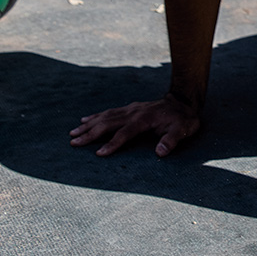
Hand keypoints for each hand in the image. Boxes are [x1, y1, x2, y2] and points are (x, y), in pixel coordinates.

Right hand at [69, 93, 200, 156]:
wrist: (183, 102)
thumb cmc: (183, 119)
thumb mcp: (183, 130)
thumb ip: (172, 140)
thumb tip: (161, 152)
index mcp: (144, 119)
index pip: (125, 133)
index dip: (112, 143)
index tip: (99, 154)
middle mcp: (133, 113)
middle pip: (108, 123)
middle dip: (90, 133)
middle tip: (74, 143)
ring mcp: (130, 109)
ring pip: (105, 116)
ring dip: (89, 125)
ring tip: (73, 133)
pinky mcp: (129, 108)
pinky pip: (109, 112)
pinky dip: (95, 116)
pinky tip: (85, 120)